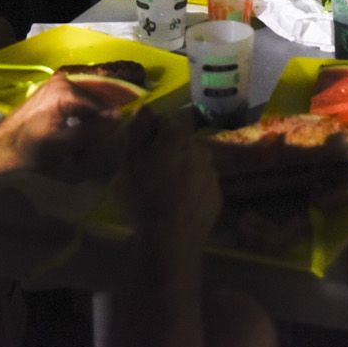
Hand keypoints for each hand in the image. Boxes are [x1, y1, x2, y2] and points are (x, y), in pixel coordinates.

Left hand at [0, 71, 124, 181]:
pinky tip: (73, 135)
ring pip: (86, 105)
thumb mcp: (64, 145)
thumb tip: (119, 118)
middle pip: (95, 104)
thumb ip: (93, 131)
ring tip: (81, 144)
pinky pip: (76, 104)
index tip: (106, 145)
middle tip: (91, 148)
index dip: (107, 127)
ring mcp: (57, 84)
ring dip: (88, 124)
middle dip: (96, 126)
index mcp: (66, 91)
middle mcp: (64, 81)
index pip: (102, 106)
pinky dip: (78, 119)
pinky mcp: (53, 91)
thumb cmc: (29, 150)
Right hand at [119, 109, 220, 257]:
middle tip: (150, 177)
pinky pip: (201, 185)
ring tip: (164, 194)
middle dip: (167, 154)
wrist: (170, 238)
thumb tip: (147, 108)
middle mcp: (201, 148)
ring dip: (181, 171)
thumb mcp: (130, 162)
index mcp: (178, 136)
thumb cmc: (144, 196)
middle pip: (180, 144)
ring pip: (193, 164)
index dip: (150, 139)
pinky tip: (178, 206)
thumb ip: (138, 131)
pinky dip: (192, 190)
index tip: (140, 157)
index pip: (164, 125)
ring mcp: (213, 172)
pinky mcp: (218, 195)